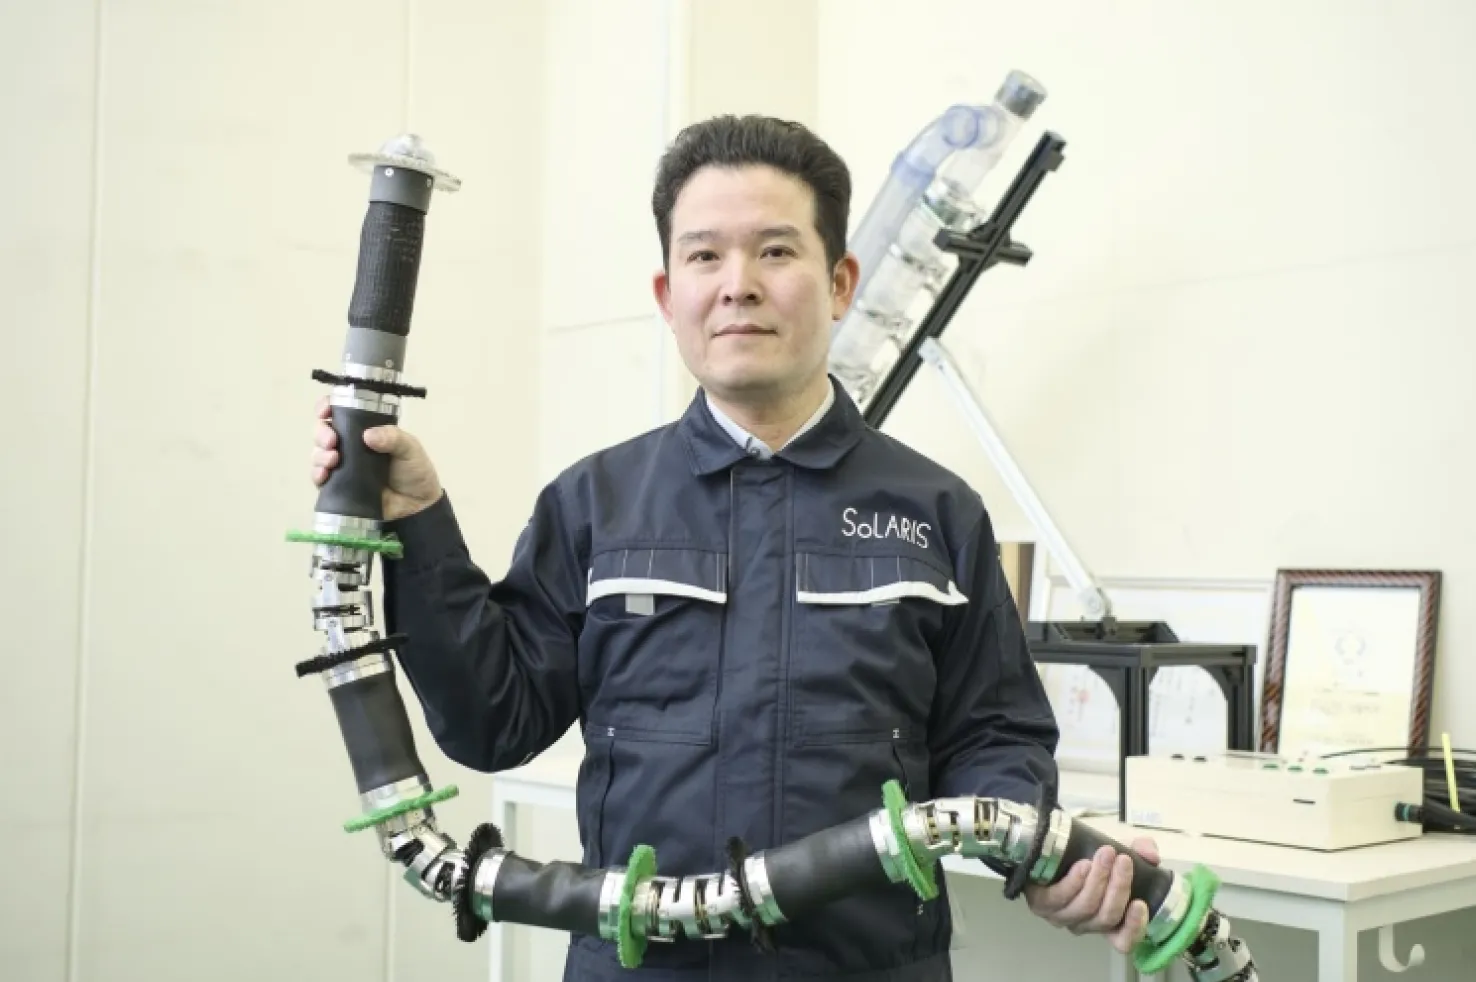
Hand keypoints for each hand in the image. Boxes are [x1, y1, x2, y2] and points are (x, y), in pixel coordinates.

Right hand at [310, 394, 443, 520]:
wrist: (417, 505)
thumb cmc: (414, 471)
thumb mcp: (410, 448)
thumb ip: (393, 438)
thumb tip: (368, 435)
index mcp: (365, 430)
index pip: (340, 413)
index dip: (327, 408)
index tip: (325, 411)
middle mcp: (350, 445)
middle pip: (323, 432)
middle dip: (322, 433)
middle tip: (332, 440)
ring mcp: (342, 466)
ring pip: (318, 454)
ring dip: (320, 454)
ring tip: (333, 459)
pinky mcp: (339, 486)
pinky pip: (319, 478)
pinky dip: (316, 474)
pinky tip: (323, 474)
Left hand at [1023, 837, 1160, 953]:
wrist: (1049, 844)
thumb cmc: (1089, 853)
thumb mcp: (1121, 849)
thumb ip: (1142, 850)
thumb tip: (1151, 855)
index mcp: (1108, 920)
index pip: (1124, 941)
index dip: (1134, 927)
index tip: (1140, 903)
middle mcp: (1085, 924)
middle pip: (1106, 917)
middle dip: (1119, 888)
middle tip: (1124, 860)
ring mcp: (1063, 916)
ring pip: (1086, 906)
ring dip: (1099, 879)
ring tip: (1105, 854)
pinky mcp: (1042, 903)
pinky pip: (1060, 897)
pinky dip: (1075, 881)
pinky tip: (1083, 865)